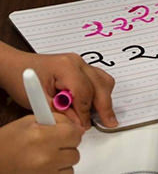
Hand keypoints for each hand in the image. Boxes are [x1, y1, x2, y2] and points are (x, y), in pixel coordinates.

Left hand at [0, 45, 117, 128]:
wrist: (17, 66)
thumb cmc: (22, 79)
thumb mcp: (38, 100)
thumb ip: (60, 112)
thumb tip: (78, 124)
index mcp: (66, 67)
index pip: (84, 92)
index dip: (85, 112)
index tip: (84, 126)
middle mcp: (78, 62)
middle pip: (100, 85)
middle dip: (105, 106)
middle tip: (109, 123)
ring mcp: (82, 63)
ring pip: (104, 81)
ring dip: (105, 99)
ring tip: (105, 116)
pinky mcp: (83, 67)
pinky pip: (99, 79)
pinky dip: (101, 92)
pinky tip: (96, 104)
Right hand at [0, 114, 82, 173]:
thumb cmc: (5, 143)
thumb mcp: (28, 122)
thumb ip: (56, 121)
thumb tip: (77, 127)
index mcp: (40, 137)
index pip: (74, 134)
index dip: (72, 132)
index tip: (66, 133)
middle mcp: (45, 157)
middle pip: (75, 152)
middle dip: (67, 147)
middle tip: (52, 145)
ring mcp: (45, 173)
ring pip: (70, 166)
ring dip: (62, 161)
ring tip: (45, 156)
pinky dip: (57, 171)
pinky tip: (44, 166)